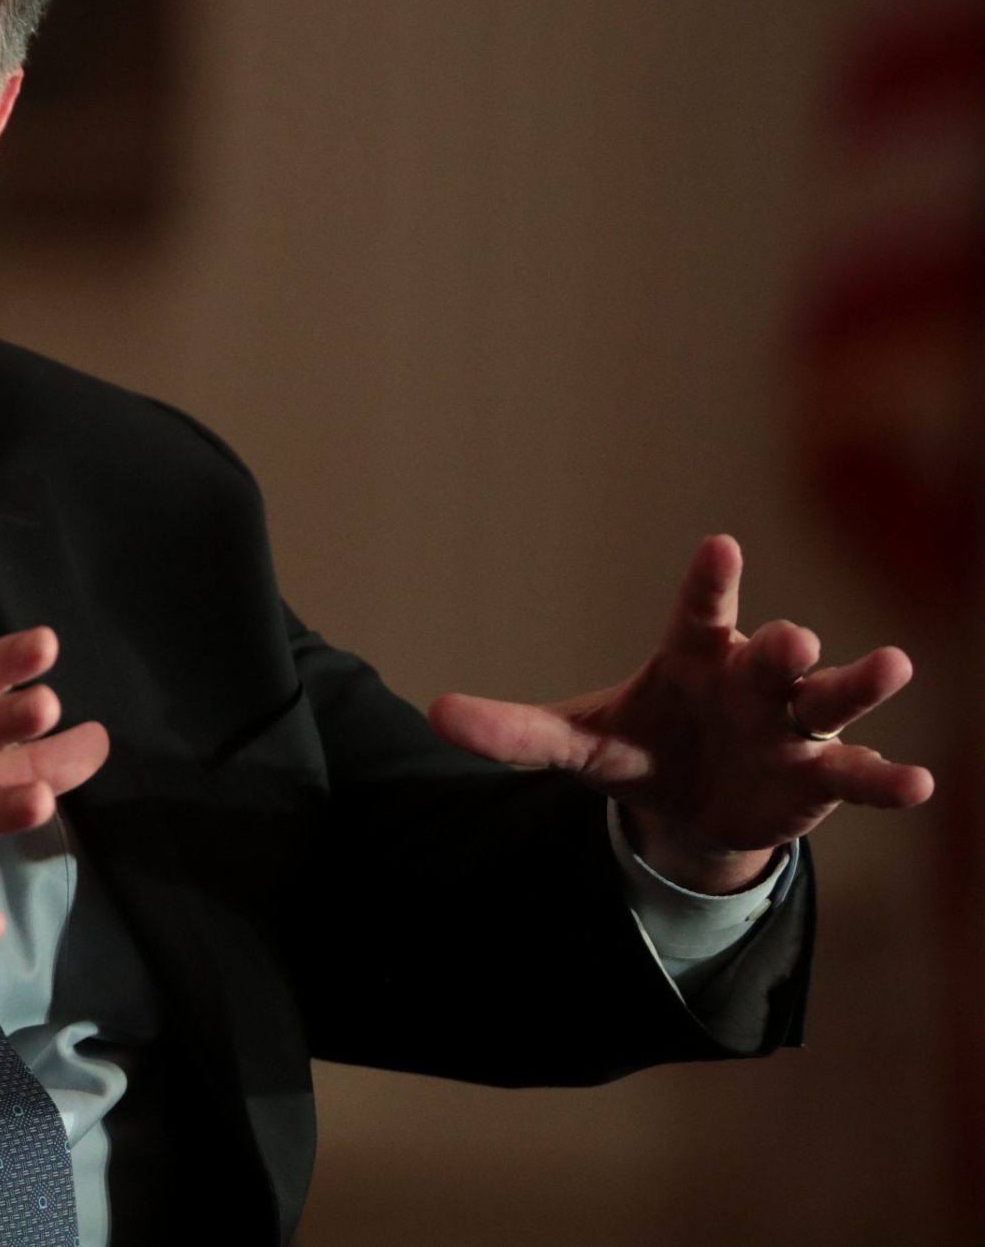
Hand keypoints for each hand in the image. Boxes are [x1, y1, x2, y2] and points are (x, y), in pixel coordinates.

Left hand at [427, 535, 933, 893]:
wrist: (687, 806)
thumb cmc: (639, 745)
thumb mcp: (574, 740)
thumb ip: (513, 729)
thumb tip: (435, 714)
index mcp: (693, 654)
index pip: (699, 608)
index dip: (709, 580)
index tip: (719, 546)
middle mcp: (751, 679)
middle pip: (771, 654)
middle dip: (783, 646)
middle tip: (790, 637)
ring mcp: (792, 726)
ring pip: (830, 699)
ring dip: (858, 684)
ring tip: (892, 664)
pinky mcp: (819, 778)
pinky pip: (858, 773)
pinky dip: (885, 778)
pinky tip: (918, 783)